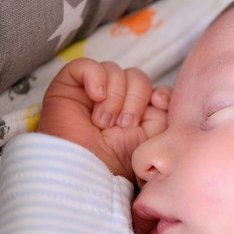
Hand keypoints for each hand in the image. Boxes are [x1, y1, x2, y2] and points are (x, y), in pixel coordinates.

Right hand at [39, 58, 169, 182]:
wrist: (87, 169)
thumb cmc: (118, 160)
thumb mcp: (152, 138)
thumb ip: (164, 115)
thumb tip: (162, 94)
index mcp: (135, 112)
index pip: (153, 87)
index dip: (159, 92)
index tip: (158, 103)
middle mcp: (115, 99)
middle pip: (137, 76)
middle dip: (134, 100)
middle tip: (122, 125)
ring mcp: (92, 91)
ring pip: (114, 70)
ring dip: (114, 98)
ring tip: (103, 123)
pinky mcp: (69, 85)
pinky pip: (86, 65)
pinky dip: (95, 78)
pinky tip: (95, 97)